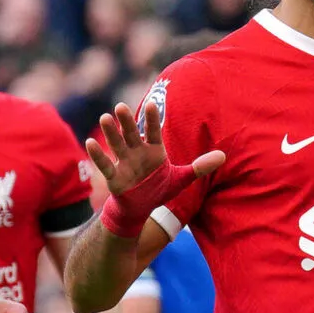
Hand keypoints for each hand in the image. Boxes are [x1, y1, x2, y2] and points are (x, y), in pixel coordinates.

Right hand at [86, 101, 224, 235]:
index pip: (153, 131)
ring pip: (117, 144)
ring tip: (105, 117)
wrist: (141, 208)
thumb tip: (223, 156)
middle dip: (127, 121)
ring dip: (111, 132)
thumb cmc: (159, 189)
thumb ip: (200, 166)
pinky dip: (97, 154)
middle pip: (132, 134)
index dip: (152, 120)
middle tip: (121, 105)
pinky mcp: (115, 177)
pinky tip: (89, 142)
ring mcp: (124, 163)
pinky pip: (105, 164)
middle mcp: (137, 152)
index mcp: (154, 150)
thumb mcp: (181, 178)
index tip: (152, 104)